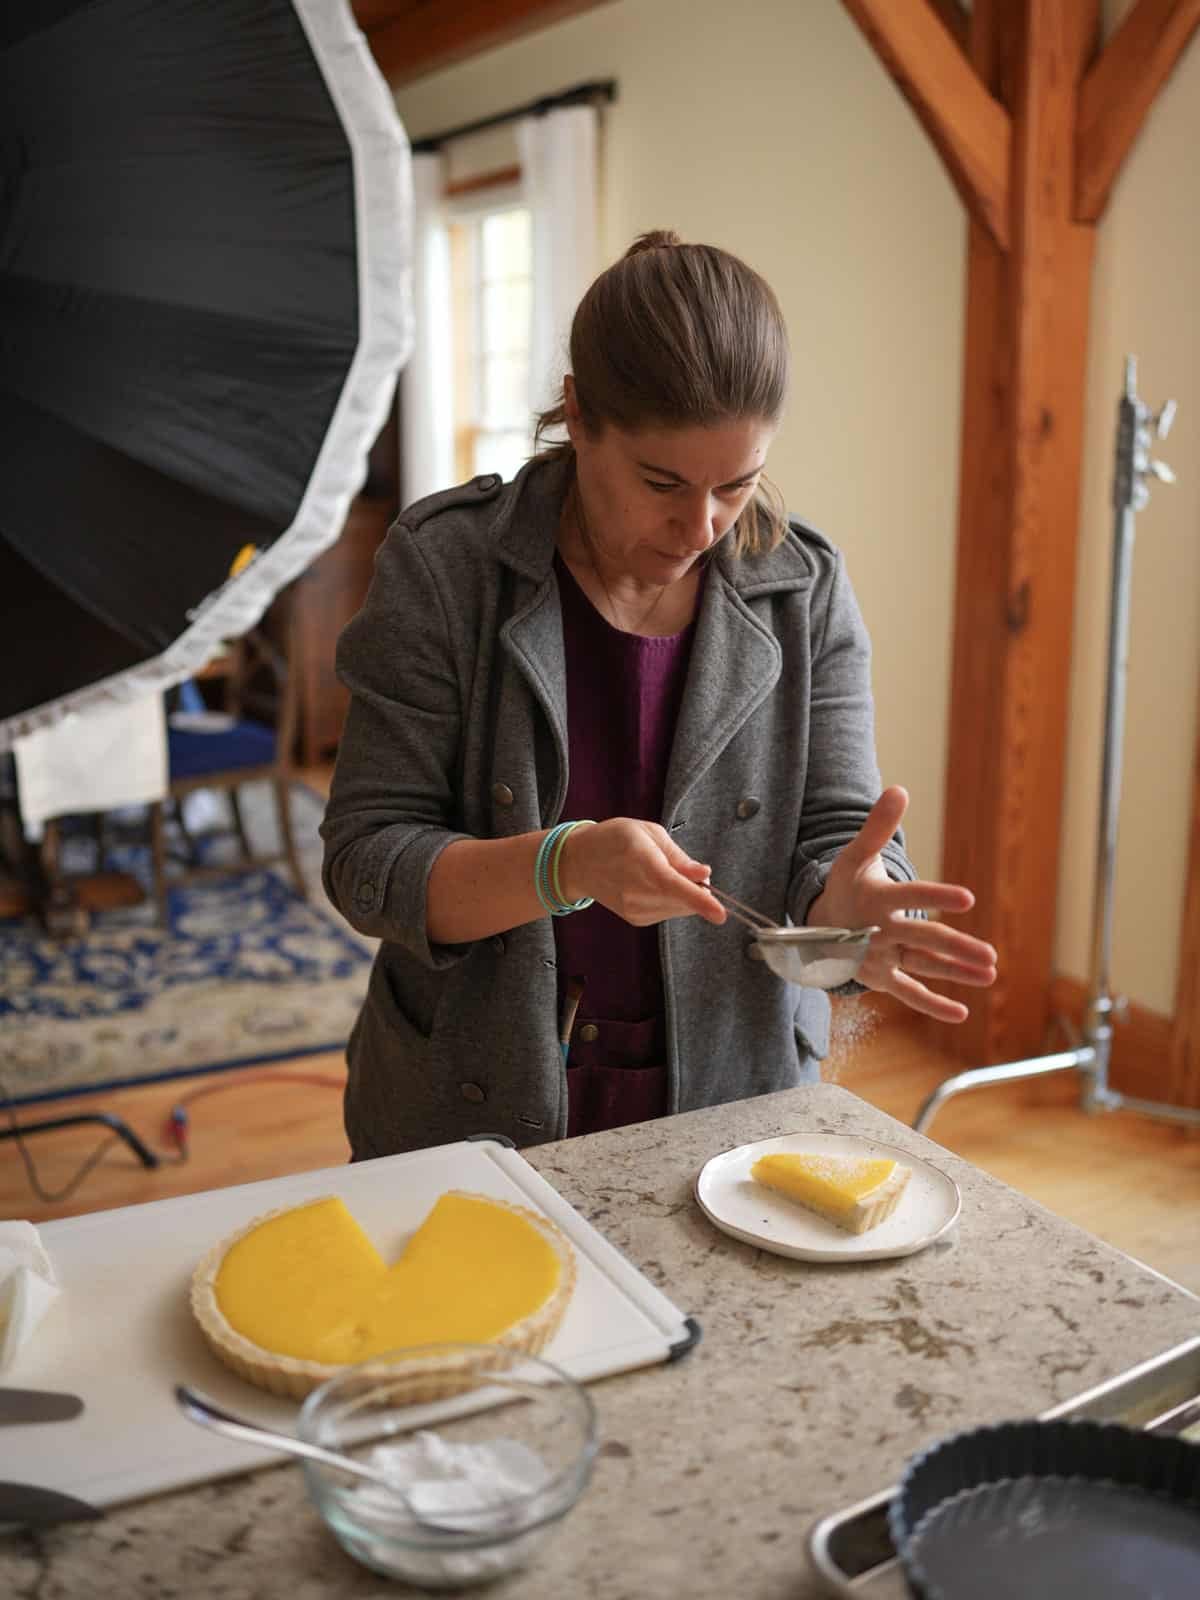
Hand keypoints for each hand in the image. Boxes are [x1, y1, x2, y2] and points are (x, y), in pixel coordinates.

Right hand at [559, 818, 724, 926]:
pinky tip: (652, 886)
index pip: (674, 886)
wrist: (578, 862)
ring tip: (658, 872)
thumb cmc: (614, 840)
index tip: (720, 914)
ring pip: (680, 908)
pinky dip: (671, 901)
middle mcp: (637, 891)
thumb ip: (678, 856)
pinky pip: (668, 912)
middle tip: (684, 868)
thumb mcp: (648, 833)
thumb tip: (705, 875)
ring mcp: (635, 909)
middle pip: (684, 900)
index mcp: (641, 861)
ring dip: (683, 895)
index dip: (700, 901)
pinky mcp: (636, 919)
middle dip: (697, 888)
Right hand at [805, 786, 996, 1022]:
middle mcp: (878, 932)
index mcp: (876, 900)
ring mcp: (880, 958)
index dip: (937, 897)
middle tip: (990, 954)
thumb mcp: (855, 855)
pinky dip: (932, 1005)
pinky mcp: (881, 978)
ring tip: (990, 973)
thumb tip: (899, 790)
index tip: (968, 898)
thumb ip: (878, 826)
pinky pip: (908, 993)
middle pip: (922, 940)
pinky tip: (962, 1013)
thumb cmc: (845, 887)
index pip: (910, 896)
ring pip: (922, 966)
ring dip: (956, 973)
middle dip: (957, 948)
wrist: (815, 927)